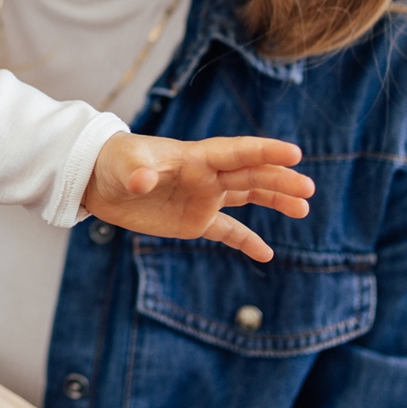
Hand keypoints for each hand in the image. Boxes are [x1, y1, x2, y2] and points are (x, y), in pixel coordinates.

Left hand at [82, 133, 312, 259]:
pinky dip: (246, 241)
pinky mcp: (194, 220)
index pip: (235, 152)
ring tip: (304, 208)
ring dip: (275, 200)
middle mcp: (205, 175)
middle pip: (249, 175)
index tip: (294, 154)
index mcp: (194, 156)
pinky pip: (227, 231)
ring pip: (247, 196)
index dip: (264, 152)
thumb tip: (142, 181)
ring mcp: (203, 197)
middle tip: (308, 188)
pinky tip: (268, 255)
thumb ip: (136, 171)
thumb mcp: (123, 165)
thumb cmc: (113, 162)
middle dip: (279, 180)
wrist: (99, 181)